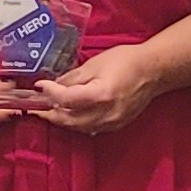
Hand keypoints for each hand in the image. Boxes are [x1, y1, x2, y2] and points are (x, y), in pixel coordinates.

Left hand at [32, 45, 162, 135]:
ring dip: (62, 120)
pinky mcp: (116, 125)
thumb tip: (54, 85)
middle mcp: (106, 113)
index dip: (50, 93)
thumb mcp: (95, 64)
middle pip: (69, 120)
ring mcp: (112, 122)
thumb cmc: (127, 61)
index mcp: (101, 95)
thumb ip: (73, 78)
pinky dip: (77, 123)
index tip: (40, 86)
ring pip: (78, 128)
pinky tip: (70, 115)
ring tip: (50, 110)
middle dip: (50, 113)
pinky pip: (90, 129)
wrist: (153, 71)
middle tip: (37, 105)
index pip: (66, 100)